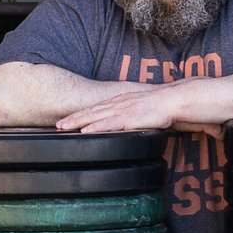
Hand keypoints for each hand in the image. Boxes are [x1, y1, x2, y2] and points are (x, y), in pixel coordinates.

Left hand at [58, 83, 187, 133]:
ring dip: (78, 122)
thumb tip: (133, 122)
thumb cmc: (164, 105)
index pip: (97, 108)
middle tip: (58, 124)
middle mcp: (118, 104)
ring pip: (95, 117)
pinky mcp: (129, 118)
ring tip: (63, 128)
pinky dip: (95, 128)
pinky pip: (108, 124)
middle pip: (91, 111)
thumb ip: (136, 114)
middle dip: (73, 118)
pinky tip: (85, 132)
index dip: (82, 113)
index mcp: (121, 102)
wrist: (174, 100)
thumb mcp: (145, 108)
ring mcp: (122, 111)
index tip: (69, 119)